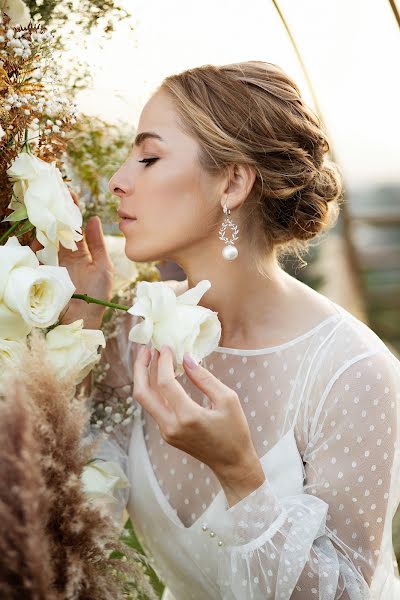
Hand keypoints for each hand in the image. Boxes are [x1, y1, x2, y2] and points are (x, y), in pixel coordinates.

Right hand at [30, 190, 113, 328]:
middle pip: (56, 229)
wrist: (84, 320)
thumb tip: (94, 218)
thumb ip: (97, 244)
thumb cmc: (98, 296)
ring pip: (44, 238)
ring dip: (44, 224)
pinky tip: (36, 232)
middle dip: (54, 212)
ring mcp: (52, 263)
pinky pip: (34, 255)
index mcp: (80, 253)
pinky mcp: (42, 272)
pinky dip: (33, 244)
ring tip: (46, 206)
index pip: (74, 227)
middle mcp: (64, 256)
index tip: (69, 192)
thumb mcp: (103, 267)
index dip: (71, 211)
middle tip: (52, 193)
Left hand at [133, 345, 265, 506]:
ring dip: (144, 377)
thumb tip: (186, 358)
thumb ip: (204, 378)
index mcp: (188, 417)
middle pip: (142, 393)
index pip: (165, 383)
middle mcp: (171, 426)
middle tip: (145, 349)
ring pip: (145, 400)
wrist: (232, 463)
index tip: (166, 347)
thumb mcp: (227, 399)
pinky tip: (159, 375)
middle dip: (140, 368)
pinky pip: (154, 407)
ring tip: (149, 357)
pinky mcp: (166, 433)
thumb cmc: (235, 431)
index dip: (162, 362)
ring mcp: (166, 432)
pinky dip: (153, 389)